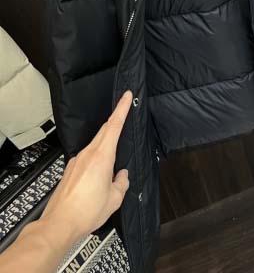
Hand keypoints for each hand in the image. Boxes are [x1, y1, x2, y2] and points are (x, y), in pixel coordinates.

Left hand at [40, 90, 132, 244]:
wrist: (60, 224)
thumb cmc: (84, 212)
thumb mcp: (114, 199)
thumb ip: (122, 183)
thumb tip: (123, 176)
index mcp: (101, 157)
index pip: (114, 125)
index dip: (121, 108)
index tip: (126, 96)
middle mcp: (87, 155)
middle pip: (104, 130)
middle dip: (115, 120)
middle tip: (123, 111)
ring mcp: (76, 161)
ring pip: (95, 144)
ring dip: (106, 144)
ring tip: (114, 158)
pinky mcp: (70, 170)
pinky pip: (87, 157)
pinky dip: (97, 159)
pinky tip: (99, 174)